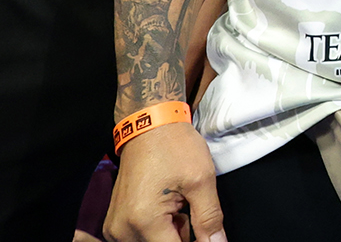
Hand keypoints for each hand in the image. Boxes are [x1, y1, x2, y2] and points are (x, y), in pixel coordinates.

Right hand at [105, 122, 222, 241]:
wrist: (149, 126)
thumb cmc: (174, 147)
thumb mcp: (201, 180)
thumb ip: (209, 218)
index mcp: (143, 221)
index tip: (206, 234)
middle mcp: (123, 229)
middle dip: (182, 237)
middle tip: (189, 211)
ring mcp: (115, 227)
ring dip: (170, 234)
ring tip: (179, 205)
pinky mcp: (115, 223)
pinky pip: (140, 238)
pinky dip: (159, 230)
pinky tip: (169, 208)